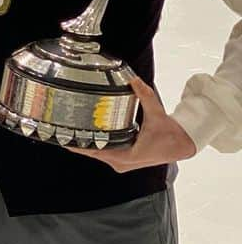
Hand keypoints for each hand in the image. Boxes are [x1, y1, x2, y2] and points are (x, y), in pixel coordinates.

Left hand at [64, 77, 196, 171]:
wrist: (182, 145)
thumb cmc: (169, 134)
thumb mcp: (156, 113)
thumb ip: (144, 95)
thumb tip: (134, 80)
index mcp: (127, 156)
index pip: (96, 153)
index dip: (79, 148)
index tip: (64, 141)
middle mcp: (122, 163)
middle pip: (93, 153)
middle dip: (78, 143)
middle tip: (61, 132)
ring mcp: (122, 163)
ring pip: (99, 154)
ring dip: (86, 145)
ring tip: (69, 133)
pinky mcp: (124, 160)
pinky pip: (105, 153)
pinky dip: (96, 146)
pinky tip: (86, 137)